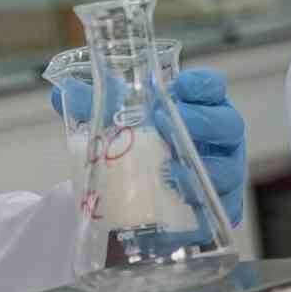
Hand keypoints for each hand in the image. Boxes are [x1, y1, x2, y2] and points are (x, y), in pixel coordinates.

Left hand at [50, 68, 246, 226]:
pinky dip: (200, 202)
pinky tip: (176, 198)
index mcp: (199, 107)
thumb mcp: (115, 122)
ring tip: (167, 166)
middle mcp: (218, 139)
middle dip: (201, 121)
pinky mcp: (218, 208)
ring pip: (226, 168)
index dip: (203, 84)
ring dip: (197, 165)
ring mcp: (223, 173)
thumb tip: (62, 90)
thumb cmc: (139, 147)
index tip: (180, 84)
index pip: (212, 87)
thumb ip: (93, 104)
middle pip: (228, 124)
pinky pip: (220, 206)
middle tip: (164, 122)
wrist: (143, 196)